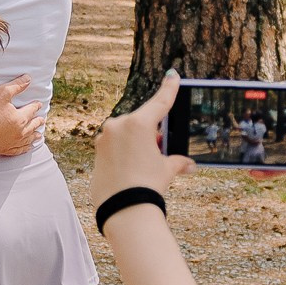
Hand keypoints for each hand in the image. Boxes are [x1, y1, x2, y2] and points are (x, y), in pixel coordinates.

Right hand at [0, 75, 44, 155]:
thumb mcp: (3, 92)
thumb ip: (17, 85)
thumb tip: (29, 78)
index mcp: (21, 118)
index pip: (32, 110)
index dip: (36, 106)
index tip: (39, 104)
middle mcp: (20, 132)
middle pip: (32, 126)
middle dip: (38, 122)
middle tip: (42, 120)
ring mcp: (12, 142)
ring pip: (28, 139)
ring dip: (34, 136)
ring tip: (39, 135)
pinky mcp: (4, 149)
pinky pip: (18, 150)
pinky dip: (25, 148)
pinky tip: (27, 147)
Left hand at [94, 71, 192, 196]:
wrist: (123, 209)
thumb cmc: (147, 185)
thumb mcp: (166, 170)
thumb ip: (177, 161)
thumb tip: (188, 164)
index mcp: (138, 123)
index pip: (159, 102)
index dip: (169, 89)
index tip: (172, 75)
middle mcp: (118, 126)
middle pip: (141, 122)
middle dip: (151, 132)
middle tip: (160, 148)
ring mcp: (105, 137)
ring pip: (126, 133)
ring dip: (136, 143)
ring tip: (145, 163)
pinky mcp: (97, 151)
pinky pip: (114, 145)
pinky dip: (124, 151)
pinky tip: (131, 167)